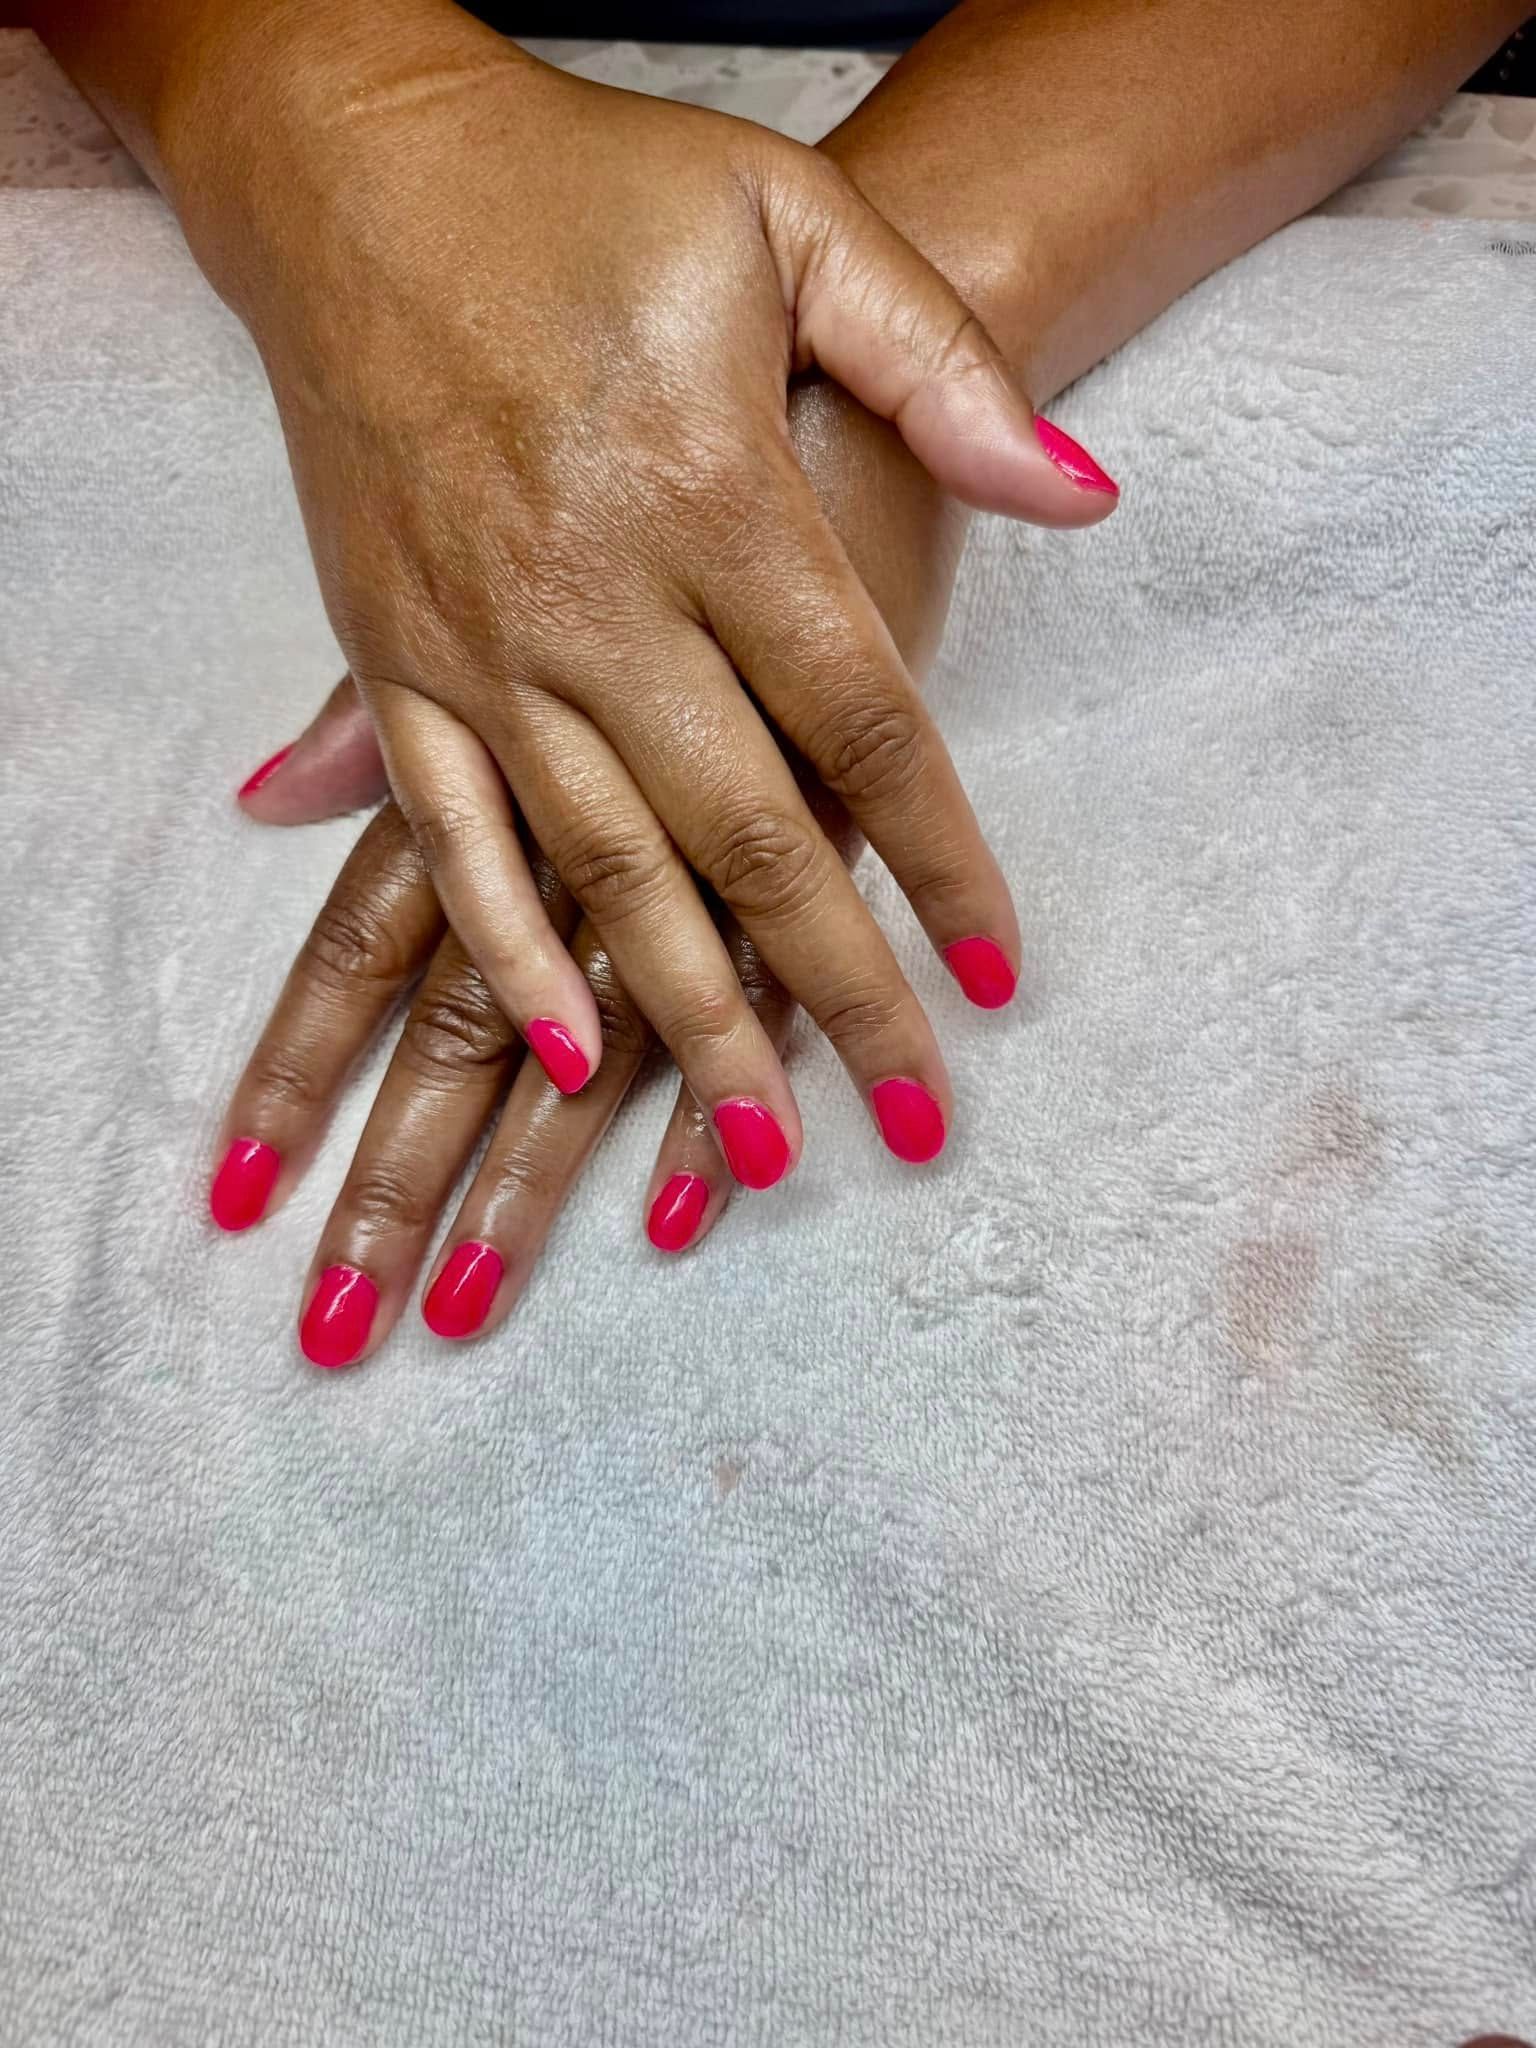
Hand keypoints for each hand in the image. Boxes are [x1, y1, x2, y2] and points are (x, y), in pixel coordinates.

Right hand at [179, 4, 1114, 1186]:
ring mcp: (483, 644)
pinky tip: (571, 1050)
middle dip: (839, 992)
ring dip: (689, 1019)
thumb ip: (946, 368)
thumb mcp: (796, 222)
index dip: (942, 860)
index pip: (864, 724)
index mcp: (713, 496)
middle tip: (912, 1118)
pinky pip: (454, 838)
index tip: (1000, 975)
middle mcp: (598, 596)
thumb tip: (1081, 499)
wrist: (359, 169)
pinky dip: (513, 950)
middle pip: (749, 837)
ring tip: (764, 1147)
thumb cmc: (591, 192)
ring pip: (609, 872)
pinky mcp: (391, 661)